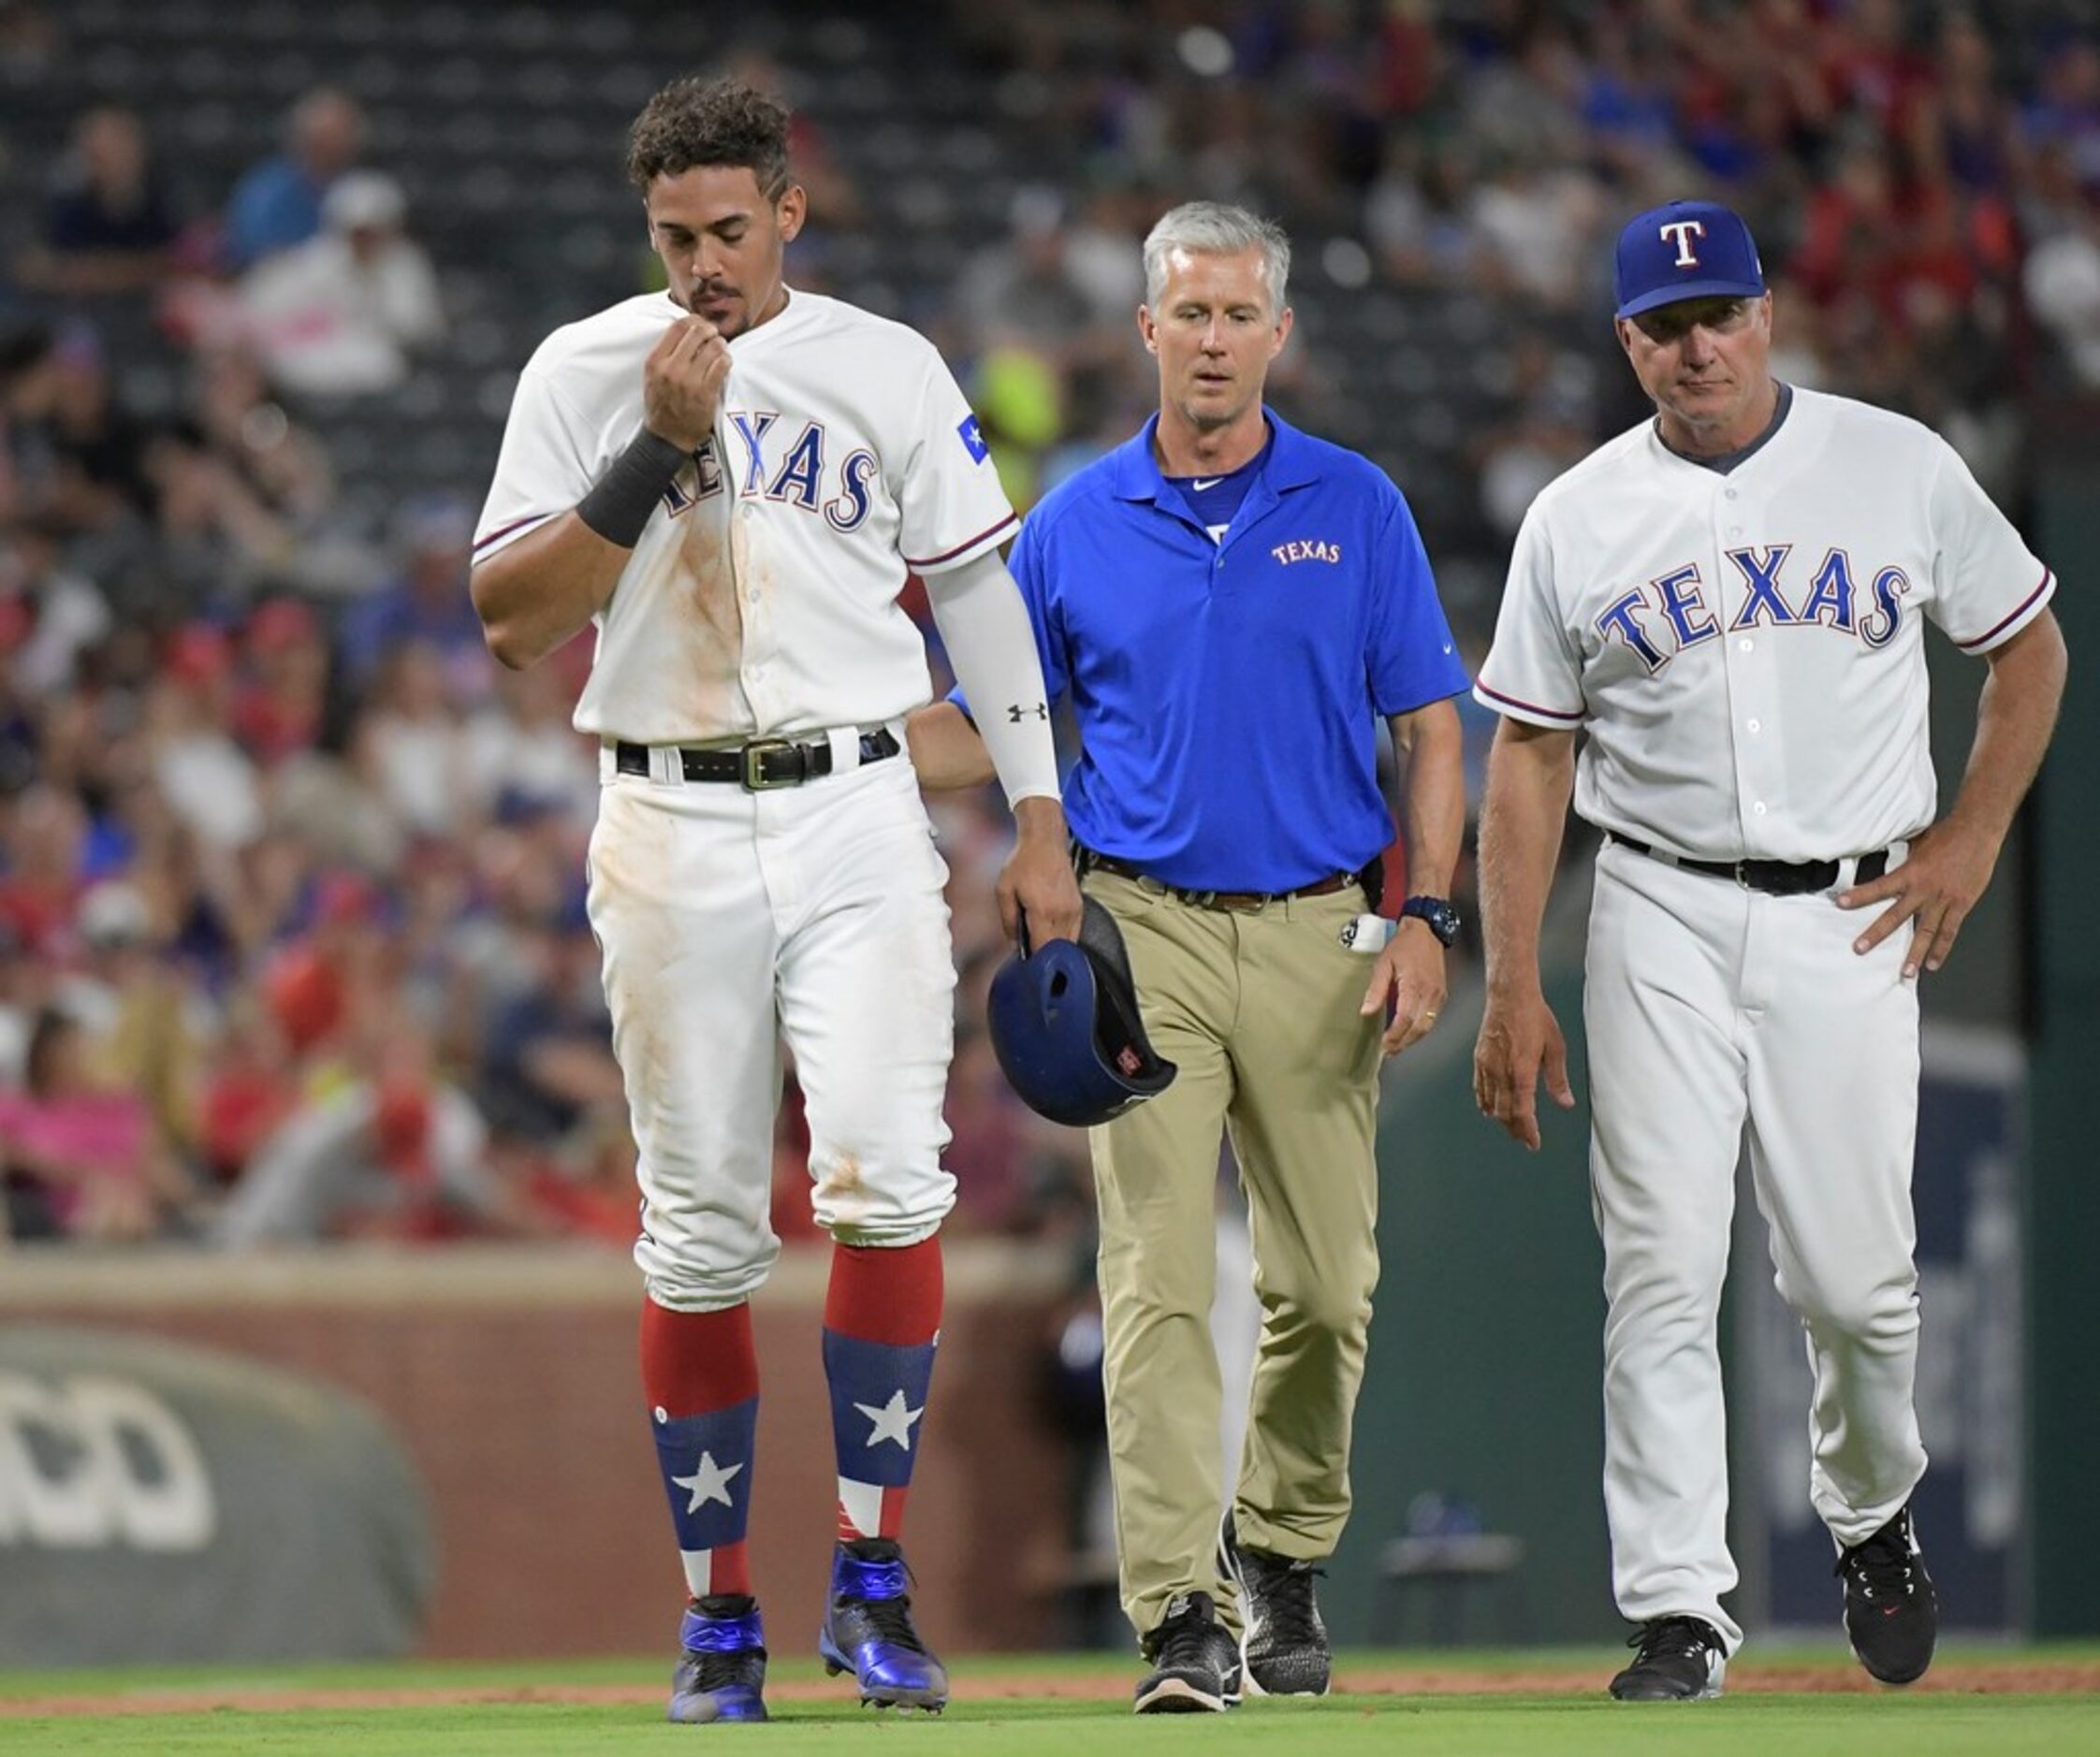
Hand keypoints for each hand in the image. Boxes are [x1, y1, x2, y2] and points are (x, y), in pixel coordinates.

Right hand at [642, 316, 730, 451]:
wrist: (667, 437)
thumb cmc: (661, 404)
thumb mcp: (653, 375)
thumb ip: (666, 353)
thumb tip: (688, 328)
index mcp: (655, 361)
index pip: (678, 326)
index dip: (694, 320)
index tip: (701, 324)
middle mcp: (671, 368)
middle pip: (697, 332)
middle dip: (710, 330)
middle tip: (715, 336)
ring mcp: (689, 381)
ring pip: (713, 347)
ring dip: (721, 345)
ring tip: (721, 351)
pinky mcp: (705, 393)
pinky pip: (722, 365)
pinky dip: (727, 360)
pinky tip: (725, 363)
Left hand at [999, 797, 1082, 945]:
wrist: (1045, 841)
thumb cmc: (1022, 863)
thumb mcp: (1004, 890)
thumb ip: (1008, 920)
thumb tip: (1014, 943)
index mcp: (1042, 911)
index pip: (1042, 949)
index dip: (1034, 959)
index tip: (1024, 961)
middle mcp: (1062, 912)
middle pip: (1057, 949)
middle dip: (1044, 955)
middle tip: (1030, 953)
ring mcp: (1074, 909)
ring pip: (1068, 942)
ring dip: (1055, 946)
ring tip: (1039, 942)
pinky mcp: (1079, 905)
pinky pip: (1074, 931)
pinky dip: (1063, 936)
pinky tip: (1050, 932)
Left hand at [1360, 918, 1446, 1057]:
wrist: (1426, 931)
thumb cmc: (1402, 946)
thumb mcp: (1383, 964)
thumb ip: (1375, 989)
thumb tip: (1366, 1011)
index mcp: (1414, 985)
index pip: (1406, 1019)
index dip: (1394, 1035)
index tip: (1382, 1045)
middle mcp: (1430, 993)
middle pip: (1419, 1028)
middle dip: (1403, 1043)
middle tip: (1388, 1052)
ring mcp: (1439, 995)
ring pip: (1427, 1026)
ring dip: (1412, 1040)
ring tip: (1396, 1047)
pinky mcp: (1442, 995)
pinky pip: (1432, 1019)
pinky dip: (1420, 1030)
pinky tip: (1408, 1034)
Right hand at [1474, 985, 1574, 1150]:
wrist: (1510, 996)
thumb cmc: (1535, 1017)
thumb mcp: (1555, 1047)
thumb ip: (1557, 1079)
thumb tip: (1565, 1102)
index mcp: (1522, 1071)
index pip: (1522, 1112)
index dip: (1528, 1131)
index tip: (1534, 1142)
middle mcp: (1501, 1073)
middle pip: (1504, 1113)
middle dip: (1516, 1130)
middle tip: (1526, 1140)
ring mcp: (1487, 1067)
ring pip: (1491, 1104)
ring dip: (1502, 1120)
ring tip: (1512, 1127)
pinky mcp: (1479, 1060)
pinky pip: (1480, 1090)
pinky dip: (1485, 1104)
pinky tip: (1490, 1110)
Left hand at [1835, 818, 1999, 978]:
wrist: (1978, 832)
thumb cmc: (1947, 835)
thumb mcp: (1916, 843)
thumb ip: (1902, 859)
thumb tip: (1885, 857)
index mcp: (1910, 873)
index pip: (1879, 887)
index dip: (1859, 895)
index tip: (1841, 904)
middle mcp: (1924, 890)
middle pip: (1896, 916)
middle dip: (1876, 933)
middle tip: (1860, 949)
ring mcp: (1943, 900)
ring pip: (1926, 931)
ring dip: (1914, 953)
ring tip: (1905, 972)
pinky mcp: (1961, 905)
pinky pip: (1950, 931)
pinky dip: (1941, 949)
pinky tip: (1933, 964)